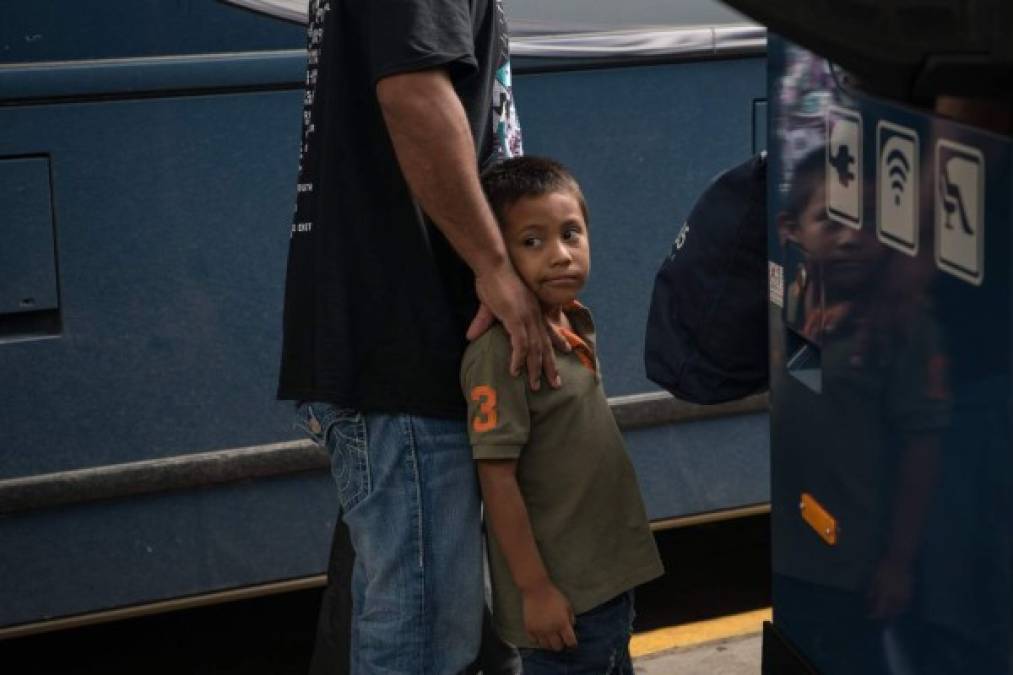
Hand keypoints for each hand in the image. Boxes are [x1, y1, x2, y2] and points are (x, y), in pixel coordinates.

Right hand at [468, 264, 566, 390]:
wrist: (492, 264)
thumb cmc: (491, 279)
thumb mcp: (489, 305)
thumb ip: (483, 322)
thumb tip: (471, 336)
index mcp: (532, 310)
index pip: (548, 329)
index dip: (557, 341)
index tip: (566, 351)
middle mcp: (533, 315)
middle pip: (545, 345)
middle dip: (551, 365)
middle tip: (557, 383)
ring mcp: (526, 318)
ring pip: (535, 349)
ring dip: (535, 369)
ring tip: (537, 386)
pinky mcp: (515, 319)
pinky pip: (520, 344)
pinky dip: (519, 359)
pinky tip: (516, 372)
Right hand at [521, 580, 576, 650]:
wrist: (536, 589)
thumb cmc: (554, 596)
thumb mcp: (567, 605)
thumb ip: (571, 619)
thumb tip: (571, 630)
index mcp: (562, 624)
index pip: (570, 642)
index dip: (572, 643)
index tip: (571, 641)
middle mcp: (551, 630)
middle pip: (558, 647)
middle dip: (561, 644)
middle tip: (560, 638)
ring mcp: (539, 630)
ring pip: (546, 646)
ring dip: (549, 643)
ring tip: (550, 637)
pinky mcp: (529, 628)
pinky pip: (534, 641)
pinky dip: (538, 639)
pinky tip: (540, 633)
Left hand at [866, 556, 912, 619]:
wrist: (900, 560)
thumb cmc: (884, 568)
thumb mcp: (874, 578)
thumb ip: (872, 591)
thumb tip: (869, 600)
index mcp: (885, 594)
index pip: (880, 610)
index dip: (874, 615)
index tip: (869, 616)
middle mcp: (896, 598)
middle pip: (890, 613)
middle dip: (883, 614)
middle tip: (877, 613)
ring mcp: (905, 596)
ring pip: (898, 610)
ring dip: (892, 612)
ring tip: (886, 609)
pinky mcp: (910, 593)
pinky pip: (905, 605)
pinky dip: (899, 607)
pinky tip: (895, 605)